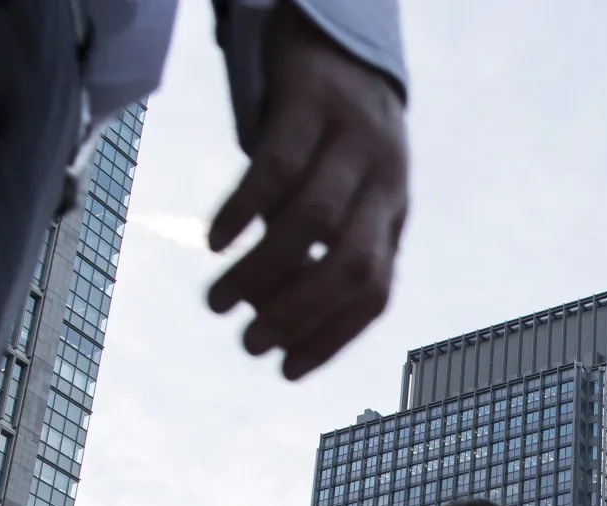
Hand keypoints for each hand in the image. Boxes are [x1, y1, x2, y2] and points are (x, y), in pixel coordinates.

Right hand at [208, 0, 408, 379]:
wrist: (337, 31)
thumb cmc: (327, 132)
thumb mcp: (338, 194)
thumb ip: (311, 249)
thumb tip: (265, 316)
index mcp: (392, 214)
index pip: (376, 292)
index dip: (334, 337)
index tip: (286, 370)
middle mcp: (383, 181)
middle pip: (352, 265)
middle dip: (300, 315)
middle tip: (249, 345)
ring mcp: (352, 139)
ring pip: (312, 223)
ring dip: (263, 273)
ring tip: (217, 302)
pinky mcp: (311, 101)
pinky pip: (279, 165)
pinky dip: (244, 209)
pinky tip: (214, 241)